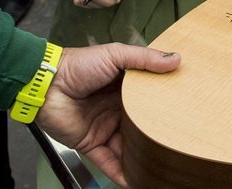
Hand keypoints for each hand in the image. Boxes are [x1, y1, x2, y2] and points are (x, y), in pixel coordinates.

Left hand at [36, 44, 180, 187]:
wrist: (46, 84)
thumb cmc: (77, 66)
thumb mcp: (115, 55)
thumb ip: (145, 58)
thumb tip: (175, 60)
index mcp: (124, 87)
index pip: (149, 98)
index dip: (164, 104)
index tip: (184, 109)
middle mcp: (116, 108)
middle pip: (140, 125)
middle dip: (155, 133)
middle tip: (176, 142)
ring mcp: (104, 127)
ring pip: (127, 146)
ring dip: (140, 156)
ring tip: (160, 165)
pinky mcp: (91, 143)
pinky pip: (108, 161)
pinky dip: (120, 172)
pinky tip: (134, 179)